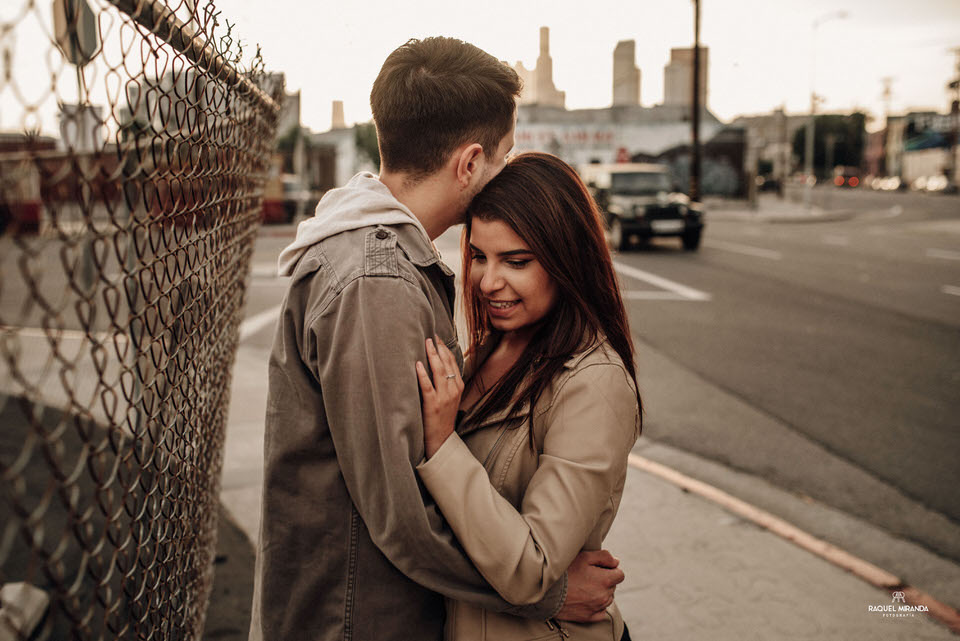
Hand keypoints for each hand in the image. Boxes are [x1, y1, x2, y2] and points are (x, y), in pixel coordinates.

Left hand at [416, 337, 463, 458]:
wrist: (441, 439)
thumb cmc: (442, 417)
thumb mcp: (450, 398)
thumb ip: (446, 382)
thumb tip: (437, 364)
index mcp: (459, 386)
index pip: (453, 362)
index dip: (445, 349)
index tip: (437, 338)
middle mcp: (454, 390)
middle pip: (447, 364)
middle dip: (439, 348)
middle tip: (430, 336)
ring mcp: (444, 397)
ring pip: (440, 372)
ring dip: (432, 356)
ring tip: (426, 344)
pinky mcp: (433, 405)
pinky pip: (428, 386)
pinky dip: (423, 374)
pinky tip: (418, 364)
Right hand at [554, 550, 624, 622]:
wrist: (548, 592)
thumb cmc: (566, 572)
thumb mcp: (584, 557)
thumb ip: (604, 557)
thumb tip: (616, 562)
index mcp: (605, 580)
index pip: (620, 575)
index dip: (610, 570)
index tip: (598, 569)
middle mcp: (604, 596)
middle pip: (612, 586)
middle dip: (604, 581)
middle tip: (588, 576)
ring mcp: (597, 608)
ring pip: (607, 598)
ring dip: (600, 592)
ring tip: (584, 587)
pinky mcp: (590, 617)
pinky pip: (600, 611)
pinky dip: (596, 605)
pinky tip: (584, 598)